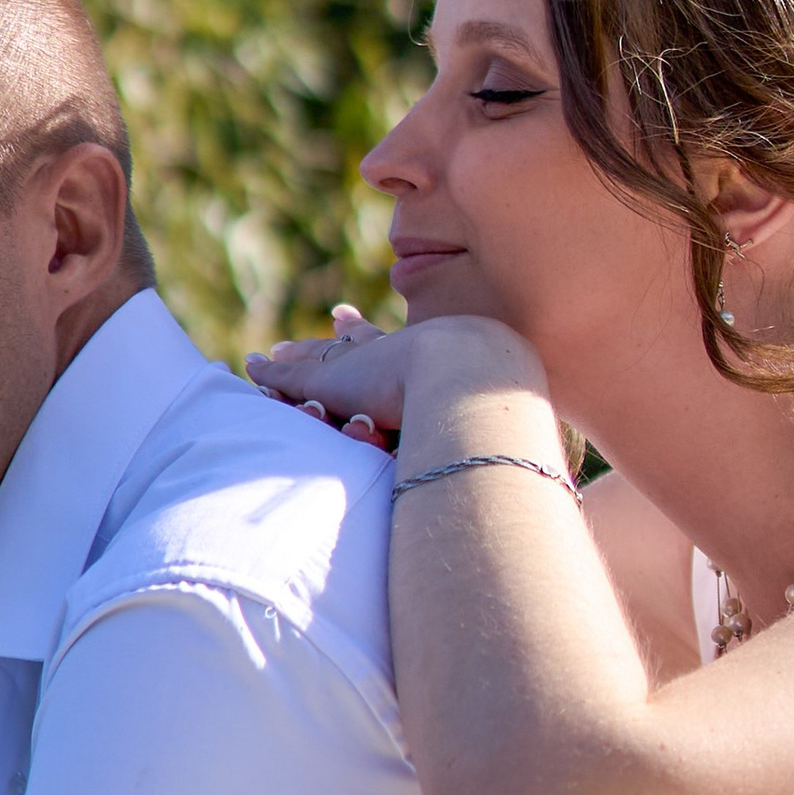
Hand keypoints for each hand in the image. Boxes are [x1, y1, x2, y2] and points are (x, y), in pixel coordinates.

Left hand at [246, 302, 545, 443]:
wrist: (470, 386)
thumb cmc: (495, 417)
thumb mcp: (499, 433)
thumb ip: (506, 446)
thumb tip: (541, 473)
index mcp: (433, 369)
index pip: (410, 354)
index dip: (391, 342)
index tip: (374, 325)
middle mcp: (397, 362)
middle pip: (366, 347)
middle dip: (348, 338)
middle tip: (337, 320)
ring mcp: (364, 371)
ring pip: (325, 363)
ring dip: (301, 360)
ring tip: (278, 354)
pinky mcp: (332, 384)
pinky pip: (294, 379)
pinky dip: (273, 375)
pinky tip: (253, 366)